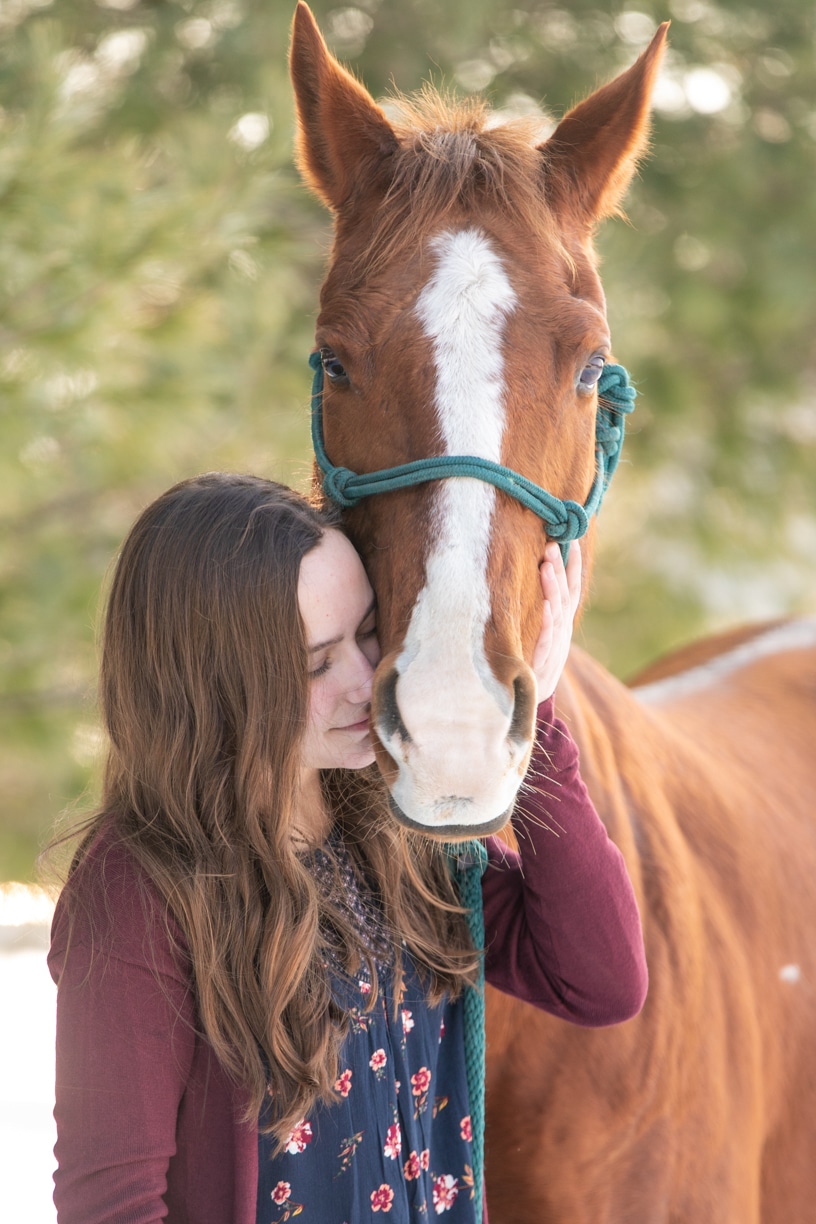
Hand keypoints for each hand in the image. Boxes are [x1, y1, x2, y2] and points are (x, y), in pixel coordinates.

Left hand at [531, 541, 581, 702]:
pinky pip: (547, 639)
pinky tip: (546, 606)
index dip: (575, 565)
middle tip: (552, 544)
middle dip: (559, 568)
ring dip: (552, 587)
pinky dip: (548, 622)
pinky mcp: (544, 662)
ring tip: (547, 565)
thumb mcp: (545, 633)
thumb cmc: (536, 661)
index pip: (573, 588)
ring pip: (557, 612)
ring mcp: (555, 646)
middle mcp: (562, 630)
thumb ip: (546, 607)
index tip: (573, 540)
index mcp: (563, 622)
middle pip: (564, 594)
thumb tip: (541, 574)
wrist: (531, 700)